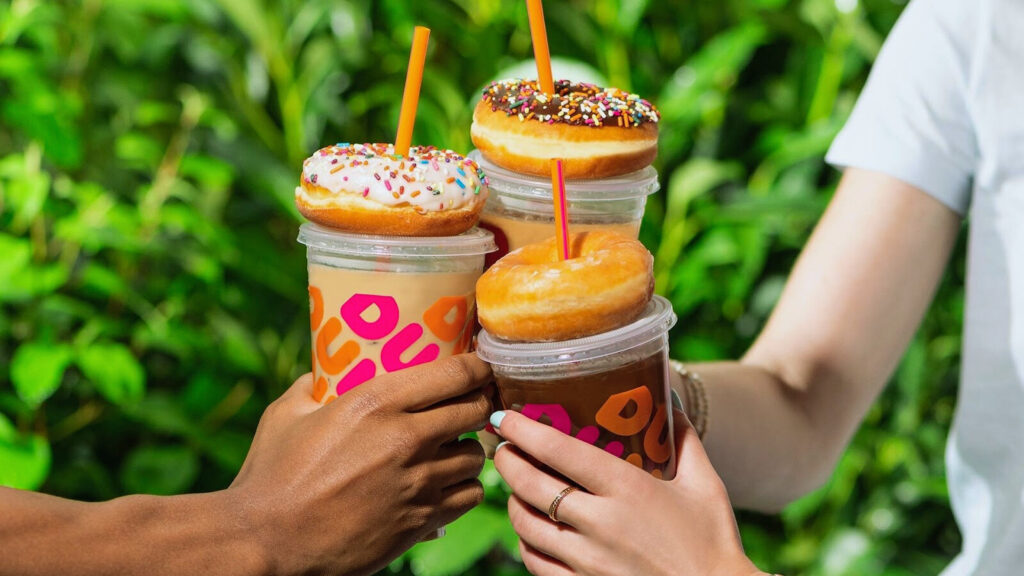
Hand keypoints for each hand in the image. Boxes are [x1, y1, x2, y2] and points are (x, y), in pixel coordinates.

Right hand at [227, 354, 491, 575]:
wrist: (267, 542)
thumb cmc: (271, 475)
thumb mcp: (286, 414)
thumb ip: (312, 386)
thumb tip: (324, 371)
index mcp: (375, 402)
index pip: (455, 373)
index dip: (477, 367)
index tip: (479, 366)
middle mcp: (407, 438)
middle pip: (475, 410)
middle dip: (480, 403)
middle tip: (473, 404)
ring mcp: (419, 482)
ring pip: (476, 455)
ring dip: (468, 449)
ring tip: (453, 448)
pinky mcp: (422, 520)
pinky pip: (470, 495)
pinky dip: (464, 487)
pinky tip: (448, 484)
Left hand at [492, 409, 765, 575]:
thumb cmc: (714, 543)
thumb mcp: (706, 485)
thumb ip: (685, 440)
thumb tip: (669, 399)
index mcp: (628, 488)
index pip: (559, 450)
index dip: (523, 430)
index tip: (503, 416)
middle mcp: (601, 523)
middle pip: (531, 485)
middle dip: (507, 460)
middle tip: (500, 446)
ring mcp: (587, 560)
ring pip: (526, 524)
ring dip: (512, 499)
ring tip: (513, 484)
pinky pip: (535, 562)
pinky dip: (525, 541)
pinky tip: (529, 528)